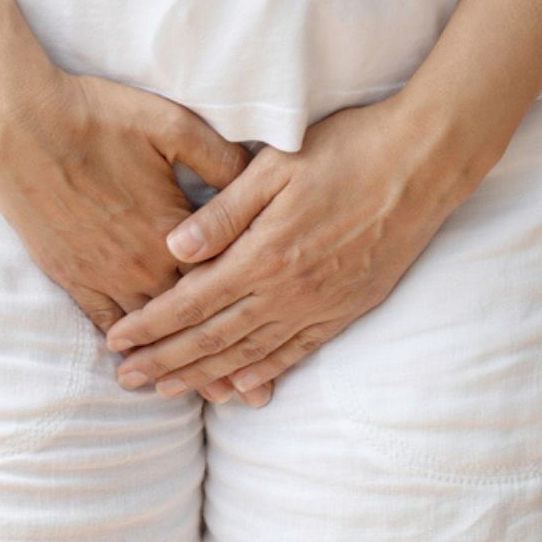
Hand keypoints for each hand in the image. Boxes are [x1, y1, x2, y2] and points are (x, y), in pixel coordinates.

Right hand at [0, 68, 269, 405]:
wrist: (20, 124)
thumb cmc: (99, 117)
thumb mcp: (173, 125)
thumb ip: (220, 158)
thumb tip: (259, 179)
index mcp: (173, 232)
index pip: (220, 289)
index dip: (246, 323)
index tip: (270, 359)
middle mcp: (140, 264)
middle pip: (187, 323)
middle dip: (216, 361)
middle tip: (242, 399)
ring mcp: (102, 273)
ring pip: (147, 331)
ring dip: (171, 362)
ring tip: (197, 395)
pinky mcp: (69, 272)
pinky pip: (101, 320)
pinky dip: (121, 344)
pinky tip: (131, 364)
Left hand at [103, 93, 512, 401]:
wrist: (424, 164)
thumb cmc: (347, 151)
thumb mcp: (276, 167)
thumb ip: (224, 212)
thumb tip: (173, 249)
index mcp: (264, 254)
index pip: (192, 301)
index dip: (151, 324)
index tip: (117, 340)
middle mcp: (289, 291)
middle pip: (213, 338)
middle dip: (166, 361)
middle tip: (128, 380)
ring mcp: (320, 304)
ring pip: (251, 353)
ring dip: (206, 375)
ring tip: (170, 390)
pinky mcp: (348, 307)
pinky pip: (298, 351)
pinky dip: (265, 372)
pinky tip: (243, 386)